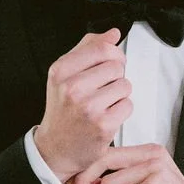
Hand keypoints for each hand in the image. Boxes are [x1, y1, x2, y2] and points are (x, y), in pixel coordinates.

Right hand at [33, 30, 130, 183]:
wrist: (55, 149)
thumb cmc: (62, 111)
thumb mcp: (65, 75)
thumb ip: (88, 49)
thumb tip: (113, 33)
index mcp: (61, 71)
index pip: (101, 48)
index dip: (113, 54)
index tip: (111, 62)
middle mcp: (72, 88)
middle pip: (116, 66)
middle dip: (115, 76)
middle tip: (102, 90)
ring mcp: (88, 107)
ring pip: (124, 85)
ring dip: (119, 95)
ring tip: (102, 104)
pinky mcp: (103, 125)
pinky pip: (128, 105)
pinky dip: (121, 111)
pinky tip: (106, 116)